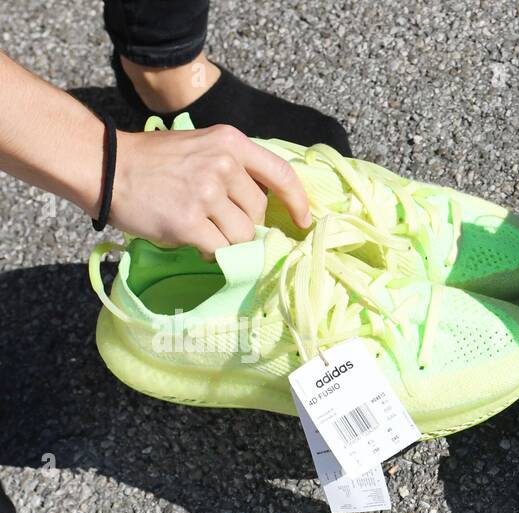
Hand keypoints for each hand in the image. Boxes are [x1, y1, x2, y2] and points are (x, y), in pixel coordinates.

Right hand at [110, 124, 311, 258]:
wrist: (104, 165)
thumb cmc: (154, 161)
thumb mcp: (202, 147)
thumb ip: (235, 169)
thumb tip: (268, 209)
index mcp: (231, 142)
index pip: (282, 174)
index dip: (298, 203)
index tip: (303, 222)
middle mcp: (223, 164)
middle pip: (257, 213)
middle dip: (241, 223)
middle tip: (211, 218)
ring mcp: (206, 193)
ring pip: (242, 236)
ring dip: (225, 241)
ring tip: (199, 227)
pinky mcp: (189, 221)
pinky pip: (220, 251)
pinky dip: (210, 253)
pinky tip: (192, 240)